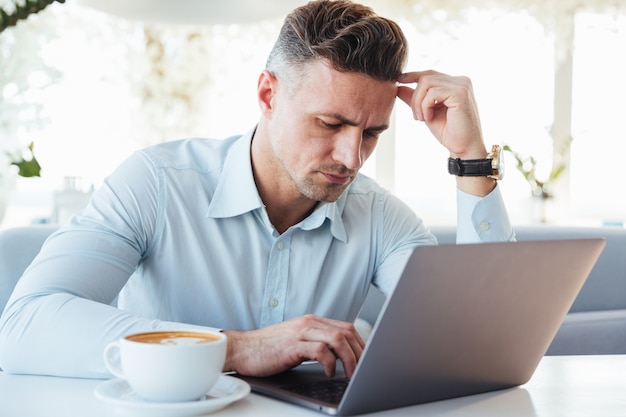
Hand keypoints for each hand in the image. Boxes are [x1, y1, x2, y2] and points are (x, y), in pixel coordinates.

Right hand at [222, 315, 364, 377]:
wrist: (242, 349)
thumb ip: (316, 343)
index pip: (346, 328)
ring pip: (337, 340)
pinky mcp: (292, 346)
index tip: (367, 360)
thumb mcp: (297, 342)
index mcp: (312, 321)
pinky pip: (320, 350)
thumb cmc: (268, 349)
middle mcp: (309, 323)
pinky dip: (329, 363)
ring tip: (350, 374)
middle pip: (346, 333)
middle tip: (363, 371)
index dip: (361, 345)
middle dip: (360, 353)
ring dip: (349, 359)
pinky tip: (328, 373)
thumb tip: (339, 358)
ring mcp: (300, 333)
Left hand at [397, 70, 495, 195]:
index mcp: (455, 83)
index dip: (413, 75)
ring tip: (422, 118)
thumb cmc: (449, 132)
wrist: (464, 148)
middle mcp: (460, 81)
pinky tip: (428, 118)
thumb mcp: (426, 112)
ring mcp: (462, 85)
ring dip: (418, 103)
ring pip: (426, 83)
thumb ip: (415, 99)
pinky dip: (425, 106)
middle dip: (415, 98)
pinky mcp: (460, 94)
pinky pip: (432, 93)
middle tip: (416, 117)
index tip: (398, 80)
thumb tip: (398, 86)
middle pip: (425, 78)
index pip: (430, 74)